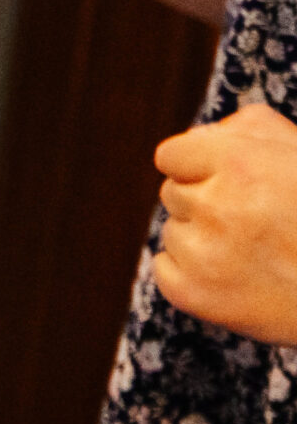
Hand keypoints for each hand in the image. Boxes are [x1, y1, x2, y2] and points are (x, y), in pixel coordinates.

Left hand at [154, 104, 296, 342]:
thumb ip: (251, 130)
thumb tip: (200, 134)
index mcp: (241, 163)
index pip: (171, 155)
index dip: (198, 167)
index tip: (224, 182)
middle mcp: (217, 206)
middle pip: (173, 193)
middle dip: (206, 202)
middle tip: (256, 221)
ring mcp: (203, 254)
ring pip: (172, 231)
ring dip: (202, 238)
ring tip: (257, 251)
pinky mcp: (192, 293)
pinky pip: (165, 268)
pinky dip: (193, 274)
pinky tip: (239, 277)